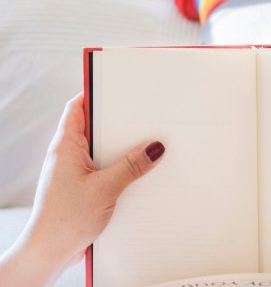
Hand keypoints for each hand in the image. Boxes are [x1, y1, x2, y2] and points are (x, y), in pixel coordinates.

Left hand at [0, 93, 164, 285]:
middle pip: (95, 126)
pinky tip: (139, 174)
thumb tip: (155, 146)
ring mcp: (74, 172)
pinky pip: (105, 169)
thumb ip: (132, 165)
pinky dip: (121, 167)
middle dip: (120, 121)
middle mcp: (68, 155)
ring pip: (103, 150)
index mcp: (66, 146)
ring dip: (123, 149)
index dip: (97, 92)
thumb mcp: (105, 189)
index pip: (78, 107)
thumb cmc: (65, 221)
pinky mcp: (83, 188)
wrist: (48, 254)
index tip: (120, 83)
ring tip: (147, 145)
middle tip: (145, 113)